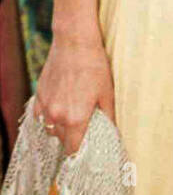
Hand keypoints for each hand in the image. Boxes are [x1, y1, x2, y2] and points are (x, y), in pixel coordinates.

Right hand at [35, 30, 114, 155]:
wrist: (75, 42)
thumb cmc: (95, 65)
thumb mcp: (107, 92)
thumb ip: (108, 116)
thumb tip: (111, 133)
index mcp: (75, 119)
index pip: (73, 149)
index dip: (80, 152)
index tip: (86, 150)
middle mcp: (57, 116)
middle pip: (61, 140)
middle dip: (72, 138)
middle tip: (83, 129)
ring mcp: (45, 106)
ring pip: (50, 129)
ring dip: (59, 128)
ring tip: (72, 117)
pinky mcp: (38, 95)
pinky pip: (40, 117)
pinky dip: (48, 117)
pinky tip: (59, 110)